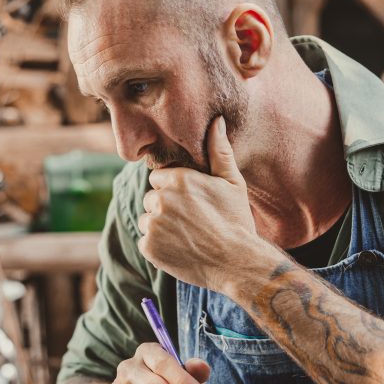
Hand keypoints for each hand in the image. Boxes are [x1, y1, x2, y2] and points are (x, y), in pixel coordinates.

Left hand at [138, 116, 257, 288]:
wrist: (237, 262)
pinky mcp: (149, 247)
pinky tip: (180, 249)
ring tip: (187, 236)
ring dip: (160, 227)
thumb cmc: (237, 220)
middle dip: (165, 208)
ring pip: (148, 220)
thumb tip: (217, 121)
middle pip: (152, 199)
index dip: (174, 190)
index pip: (160, 178)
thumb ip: (219, 151)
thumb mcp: (232, 183)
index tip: (191, 202)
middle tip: (191, 221)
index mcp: (178, 179)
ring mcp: (153, 224)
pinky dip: (158, 247)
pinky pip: (146, 242)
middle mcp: (161, 199)